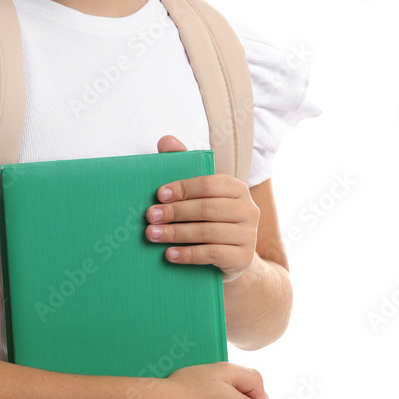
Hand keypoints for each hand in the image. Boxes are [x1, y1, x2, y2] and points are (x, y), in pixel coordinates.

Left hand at [144, 135, 259, 283]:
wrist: (231, 258)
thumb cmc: (209, 220)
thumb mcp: (198, 194)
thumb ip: (183, 165)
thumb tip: (165, 140)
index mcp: (237, 188)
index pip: (208, 184)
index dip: (182, 188)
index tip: (158, 195)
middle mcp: (248, 209)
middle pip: (206, 208)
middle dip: (174, 212)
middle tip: (150, 216)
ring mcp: (249, 235)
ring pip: (207, 232)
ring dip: (175, 233)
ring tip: (152, 235)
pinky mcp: (244, 258)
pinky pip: (212, 254)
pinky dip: (188, 254)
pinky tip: (169, 254)